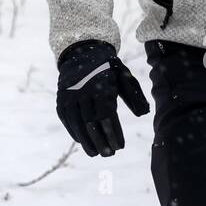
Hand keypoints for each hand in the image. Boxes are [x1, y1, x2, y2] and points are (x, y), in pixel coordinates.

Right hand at [56, 40, 149, 156]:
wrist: (82, 52)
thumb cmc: (109, 68)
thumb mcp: (124, 77)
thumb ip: (134, 95)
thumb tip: (144, 113)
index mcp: (101, 86)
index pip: (106, 116)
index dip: (113, 133)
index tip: (120, 147)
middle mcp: (82, 92)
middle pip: (91, 123)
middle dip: (101, 141)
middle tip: (109, 154)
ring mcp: (69, 96)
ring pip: (77, 124)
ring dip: (86, 142)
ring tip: (95, 153)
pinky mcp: (61, 100)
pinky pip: (67, 120)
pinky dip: (74, 132)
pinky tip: (83, 142)